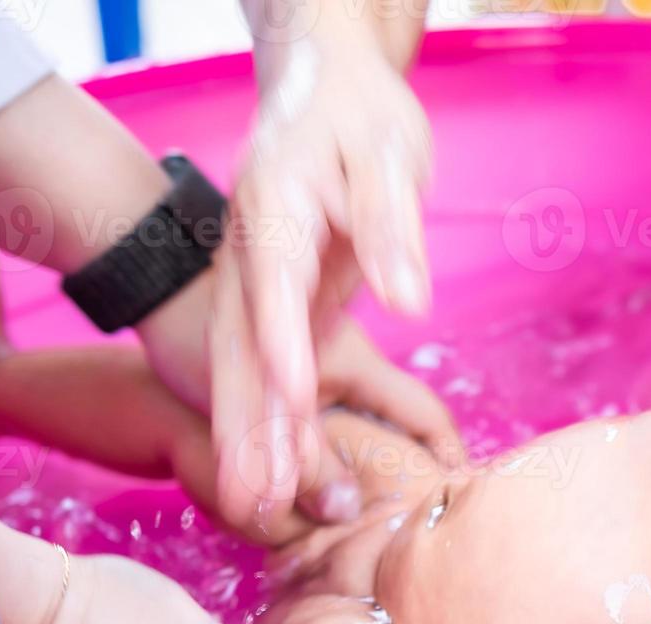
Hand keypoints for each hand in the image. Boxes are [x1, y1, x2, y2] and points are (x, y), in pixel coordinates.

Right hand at [211, 35, 435, 526]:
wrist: (323, 90)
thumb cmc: (357, 116)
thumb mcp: (384, 154)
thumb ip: (393, 225)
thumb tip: (410, 302)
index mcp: (277, 210)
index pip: (277, 283)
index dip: (283, 344)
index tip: (295, 397)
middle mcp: (253, 257)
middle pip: (240, 346)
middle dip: (245, 422)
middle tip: (248, 495)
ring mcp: (258, 285)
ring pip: (244, 369)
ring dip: (251, 438)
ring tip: (254, 508)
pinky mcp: (278, 304)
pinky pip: (268, 371)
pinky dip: (274, 422)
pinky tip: (283, 475)